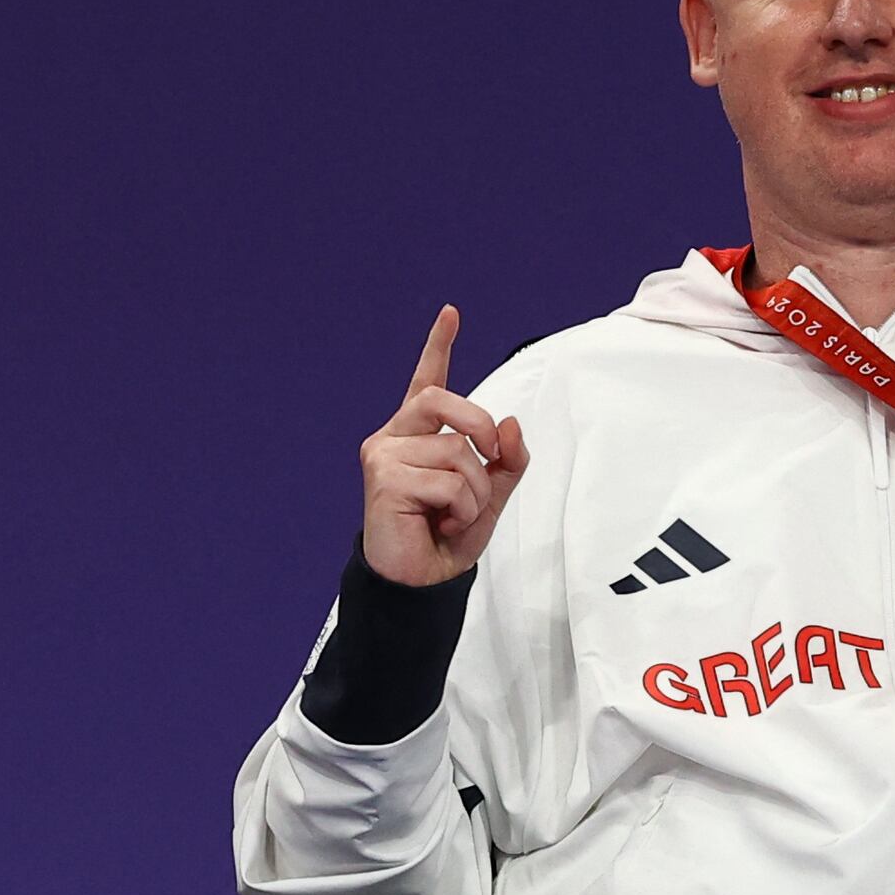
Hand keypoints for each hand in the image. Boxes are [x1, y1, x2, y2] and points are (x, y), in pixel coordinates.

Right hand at [358, 306, 528, 586]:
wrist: (420, 581)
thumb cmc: (446, 536)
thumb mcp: (489, 494)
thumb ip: (506, 458)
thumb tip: (510, 423)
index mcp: (416, 435)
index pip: (426, 380)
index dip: (438, 346)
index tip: (451, 313)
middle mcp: (394, 437)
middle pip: (445, 400)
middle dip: (480, 427)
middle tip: (490, 459)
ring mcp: (384, 455)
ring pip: (458, 450)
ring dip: (475, 491)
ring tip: (454, 517)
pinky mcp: (384, 478)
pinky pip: (450, 481)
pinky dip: (462, 509)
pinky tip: (441, 525)